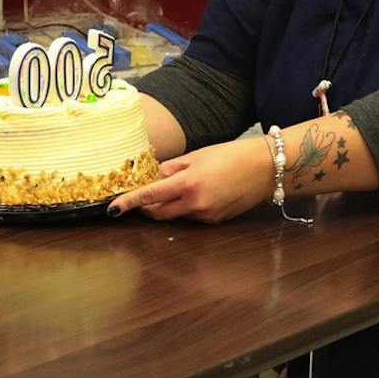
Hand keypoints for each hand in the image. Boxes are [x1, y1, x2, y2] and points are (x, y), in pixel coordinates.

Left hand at [107, 137, 273, 223]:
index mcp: (188, 183)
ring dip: (170, 205)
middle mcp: (195, 204)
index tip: (114, 208)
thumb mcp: (197, 156)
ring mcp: (206, 215)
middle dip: (148, 207)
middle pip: (159, 213)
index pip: (150, 196)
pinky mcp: (215, 221)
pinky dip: (187, 207)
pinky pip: (192, 216)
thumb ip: (172, 168)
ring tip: (183, 186)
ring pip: (176, 215)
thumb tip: (153, 178)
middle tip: (144, 195)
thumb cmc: (231, 156)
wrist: (264, 169)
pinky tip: (201, 192)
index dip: (130, 202)